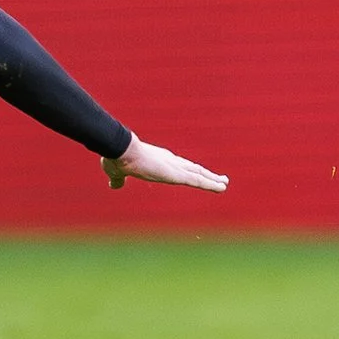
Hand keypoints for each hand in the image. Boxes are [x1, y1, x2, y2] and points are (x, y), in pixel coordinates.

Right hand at [101, 135, 227, 193]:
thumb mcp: (117, 172)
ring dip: (212, 179)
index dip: (187, 170)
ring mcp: (174, 167)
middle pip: (192, 168)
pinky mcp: (177, 174)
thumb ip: (119, 180)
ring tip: (224, 183)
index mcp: (157, 161)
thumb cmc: (116, 158)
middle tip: (219, 178)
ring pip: (198, 174)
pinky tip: (221, 187)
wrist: (120, 151)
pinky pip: (199, 181)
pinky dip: (211, 184)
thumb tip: (113, 186)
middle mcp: (169, 161)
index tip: (196, 172)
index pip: (176, 166)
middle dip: (205, 174)